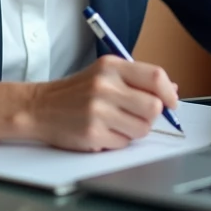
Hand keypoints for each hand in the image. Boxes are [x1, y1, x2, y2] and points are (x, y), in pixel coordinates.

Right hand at [28, 55, 179, 151]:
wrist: (40, 108)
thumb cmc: (76, 92)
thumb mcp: (104, 74)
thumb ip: (137, 79)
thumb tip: (171, 90)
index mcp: (111, 66)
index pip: (155, 76)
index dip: (168, 93)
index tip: (171, 102)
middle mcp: (105, 86)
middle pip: (153, 107)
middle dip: (151, 116)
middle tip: (136, 114)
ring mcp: (98, 110)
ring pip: (142, 128)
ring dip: (135, 130)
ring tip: (117, 123)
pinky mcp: (92, 133)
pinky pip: (124, 143)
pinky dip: (118, 141)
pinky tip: (103, 131)